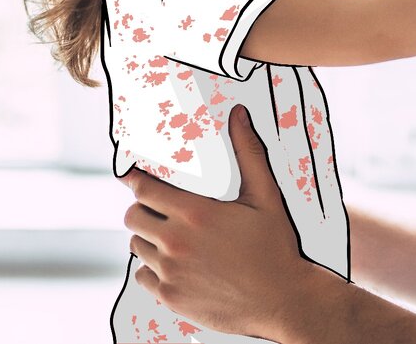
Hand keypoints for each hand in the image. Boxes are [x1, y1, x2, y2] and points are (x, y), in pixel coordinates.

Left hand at [120, 105, 313, 339]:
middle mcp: (176, 242)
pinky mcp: (170, 297)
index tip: (133, 176)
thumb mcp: (265, 197)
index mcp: (195, 213)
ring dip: (148, 238)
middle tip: (157, 208)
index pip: (144, 189)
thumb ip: (248, 153)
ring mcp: (171, 272)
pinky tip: (174, 264)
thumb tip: (238, 115)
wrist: (283, 300)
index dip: (136, 180)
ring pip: (136, 246)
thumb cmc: (275, 247)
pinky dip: (151, 268)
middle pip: (133, 216)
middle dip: (142, 208)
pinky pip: (142, 276)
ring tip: (170, 237)